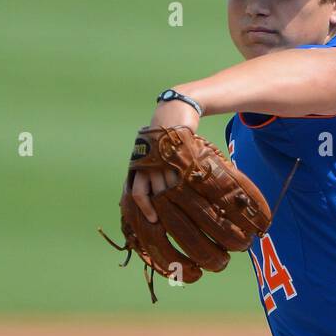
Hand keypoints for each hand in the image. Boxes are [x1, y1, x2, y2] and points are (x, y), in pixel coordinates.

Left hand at [129, 98, 200, 223]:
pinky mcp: (181, 154)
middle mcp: (149, 163)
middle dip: (165, 208)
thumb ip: (144, 177)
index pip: (139, 194)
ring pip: (172, 186)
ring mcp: (165, 158)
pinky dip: (190, 186)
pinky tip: (196, 192)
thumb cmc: (159, 139)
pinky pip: (186, 176)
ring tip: (189, 208)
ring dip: (179, 198)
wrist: (172, 113)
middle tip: (175, 221)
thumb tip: (146, 203)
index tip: (154, 221)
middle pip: (158, 194)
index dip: (146, 210)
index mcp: (139, 165)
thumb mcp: (147, 156)